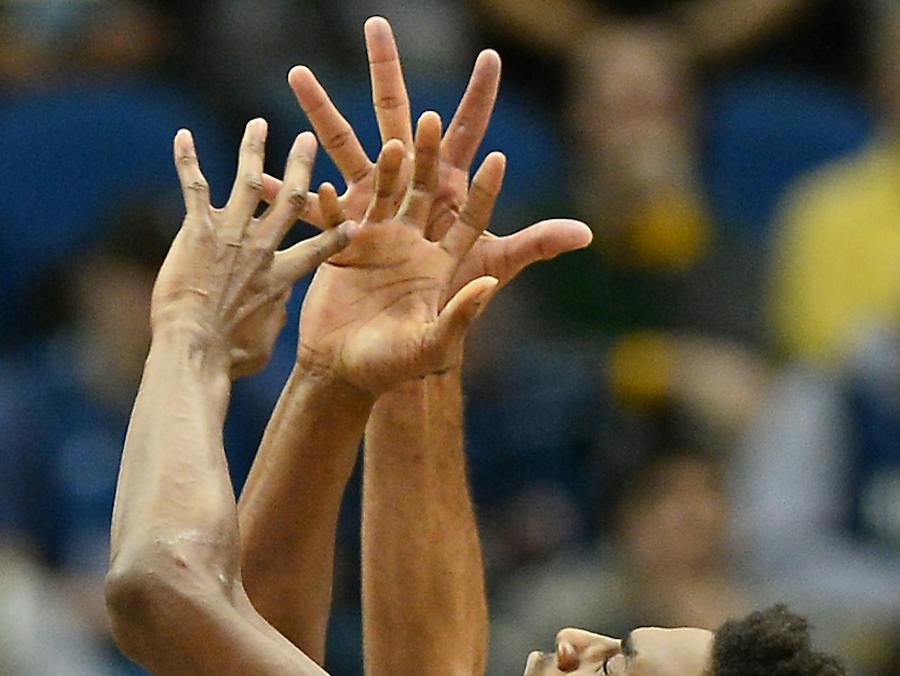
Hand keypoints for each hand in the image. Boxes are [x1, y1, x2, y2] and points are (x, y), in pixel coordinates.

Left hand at [150, 123, 350, 363]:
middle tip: (307, 141)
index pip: (319, 249)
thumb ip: (273, 318)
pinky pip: (195, 186)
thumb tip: (273, 311)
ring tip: (257, 123)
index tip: (353, 220)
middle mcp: (263, 250)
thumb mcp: (264, 342)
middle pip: (291, 201)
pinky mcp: (198, 230)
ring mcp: (232, 236)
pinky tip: (182, 136)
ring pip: (249, 182)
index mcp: (283, 278)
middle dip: (300, 168)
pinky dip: (188, 159)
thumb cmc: (230, 356)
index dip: (337, 234)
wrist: (197, 348)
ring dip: (253, 149)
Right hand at [286, 19, 590, 307]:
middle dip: (389, 77)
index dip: (478, 109)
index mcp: (448, 210)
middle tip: (376, 25)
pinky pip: (313, 209)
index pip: (469, 149)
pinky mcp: (339, 233)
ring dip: (321, 114)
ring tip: (296, 74)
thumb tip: (581, 237)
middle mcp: (409, 201)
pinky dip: (290, 190)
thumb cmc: (430, 335)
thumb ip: (511, 269)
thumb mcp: (471, 299)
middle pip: (401, 127)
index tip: (489, 61)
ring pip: (346, 150)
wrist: (375, 364)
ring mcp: (370, 211)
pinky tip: (264, 170)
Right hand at [294, 121, 500, 392]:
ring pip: (382, 192)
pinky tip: (328, 187)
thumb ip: (461, 313)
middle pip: (426, 191)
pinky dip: (332, 205)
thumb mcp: (435, 344)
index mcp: (443, 264)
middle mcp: (412, 244)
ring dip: (387, 168)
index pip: (471, 220)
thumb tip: (488, 285)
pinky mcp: (340, 247)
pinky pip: (336, 218)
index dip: (484, 192)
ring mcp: (375, 241)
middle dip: (430, 156)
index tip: (498, 157)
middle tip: (433, 118)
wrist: (344, 372)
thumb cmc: (395, 365)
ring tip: (394, 144)